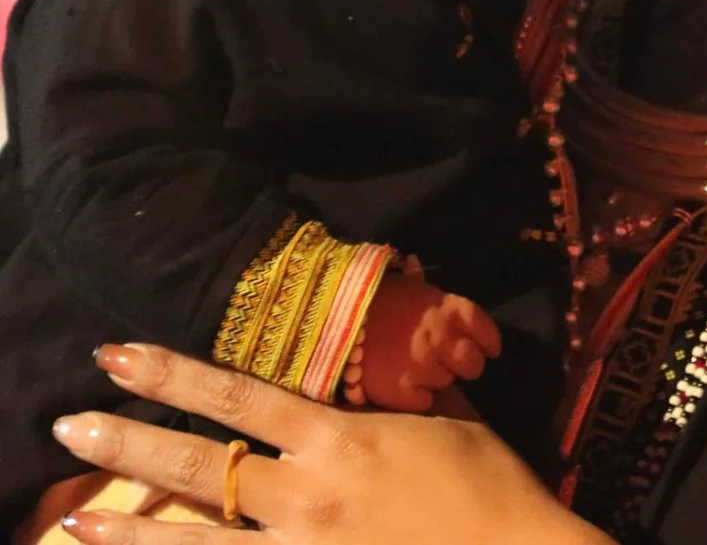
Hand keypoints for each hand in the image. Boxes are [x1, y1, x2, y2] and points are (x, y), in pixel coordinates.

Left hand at [52, 342, 610, 544]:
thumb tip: (415, 331)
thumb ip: (417, 380)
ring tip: (74, 522)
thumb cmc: (489, 490)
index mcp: (337, 439)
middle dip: (129, 442)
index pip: (238, 396)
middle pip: (200, 465)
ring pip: (197, 543)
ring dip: (131, 530)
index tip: (121, 355)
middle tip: (69, 425)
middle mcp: (305, 496)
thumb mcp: (452, 421)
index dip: (173, 373)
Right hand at [359, 272, 501, 412]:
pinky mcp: (403, 392)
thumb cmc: (372, 296)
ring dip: (434, 378)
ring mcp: (423, 367)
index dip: (488, 342)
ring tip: (414, 367)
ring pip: (446, 384)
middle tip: (452, 365)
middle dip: (465, 366)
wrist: (333, 317)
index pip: (484, 329)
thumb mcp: (404, 284)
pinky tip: (401, 384)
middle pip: (473, 365)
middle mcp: (442, 338)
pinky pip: (423, 402)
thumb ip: (422, 285)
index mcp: (446, 308)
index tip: (488, 349)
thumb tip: (419, 267)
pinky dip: (415, 396)